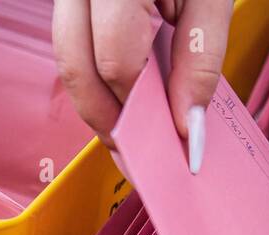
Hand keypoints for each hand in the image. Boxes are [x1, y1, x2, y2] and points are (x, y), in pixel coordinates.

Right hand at [53, 0, 233, 173]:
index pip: (115, 59)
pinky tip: (126, 98)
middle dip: (111, 121)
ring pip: (66, 60)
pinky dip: (97, 77)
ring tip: (136, 134)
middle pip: (76, 68)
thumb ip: (202, 58)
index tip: (177, 144)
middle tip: (146, 156)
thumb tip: (188, 126)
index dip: (145, 110)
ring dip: (99, 104)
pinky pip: (73, 44)